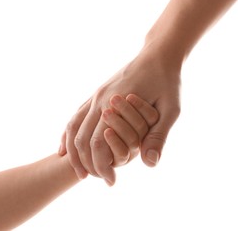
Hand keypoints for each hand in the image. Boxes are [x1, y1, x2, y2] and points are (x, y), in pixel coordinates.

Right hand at [59, 48, 180, 184]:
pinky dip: (68, 133)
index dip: (102, 165)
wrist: (158, 55)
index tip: (110, 181)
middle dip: (85, 162)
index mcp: (116, 103)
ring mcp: (96, 95)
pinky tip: (65, 145)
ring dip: (72, 150)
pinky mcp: (96, 93)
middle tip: (93, 179)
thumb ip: (158, 135)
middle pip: (82, 137)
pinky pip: (76, 115)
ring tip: (78, 170)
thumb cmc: (167, 81)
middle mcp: (100, 99)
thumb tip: (150, 163)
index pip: (99, 142)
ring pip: (74, 126)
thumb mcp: (171, 108)